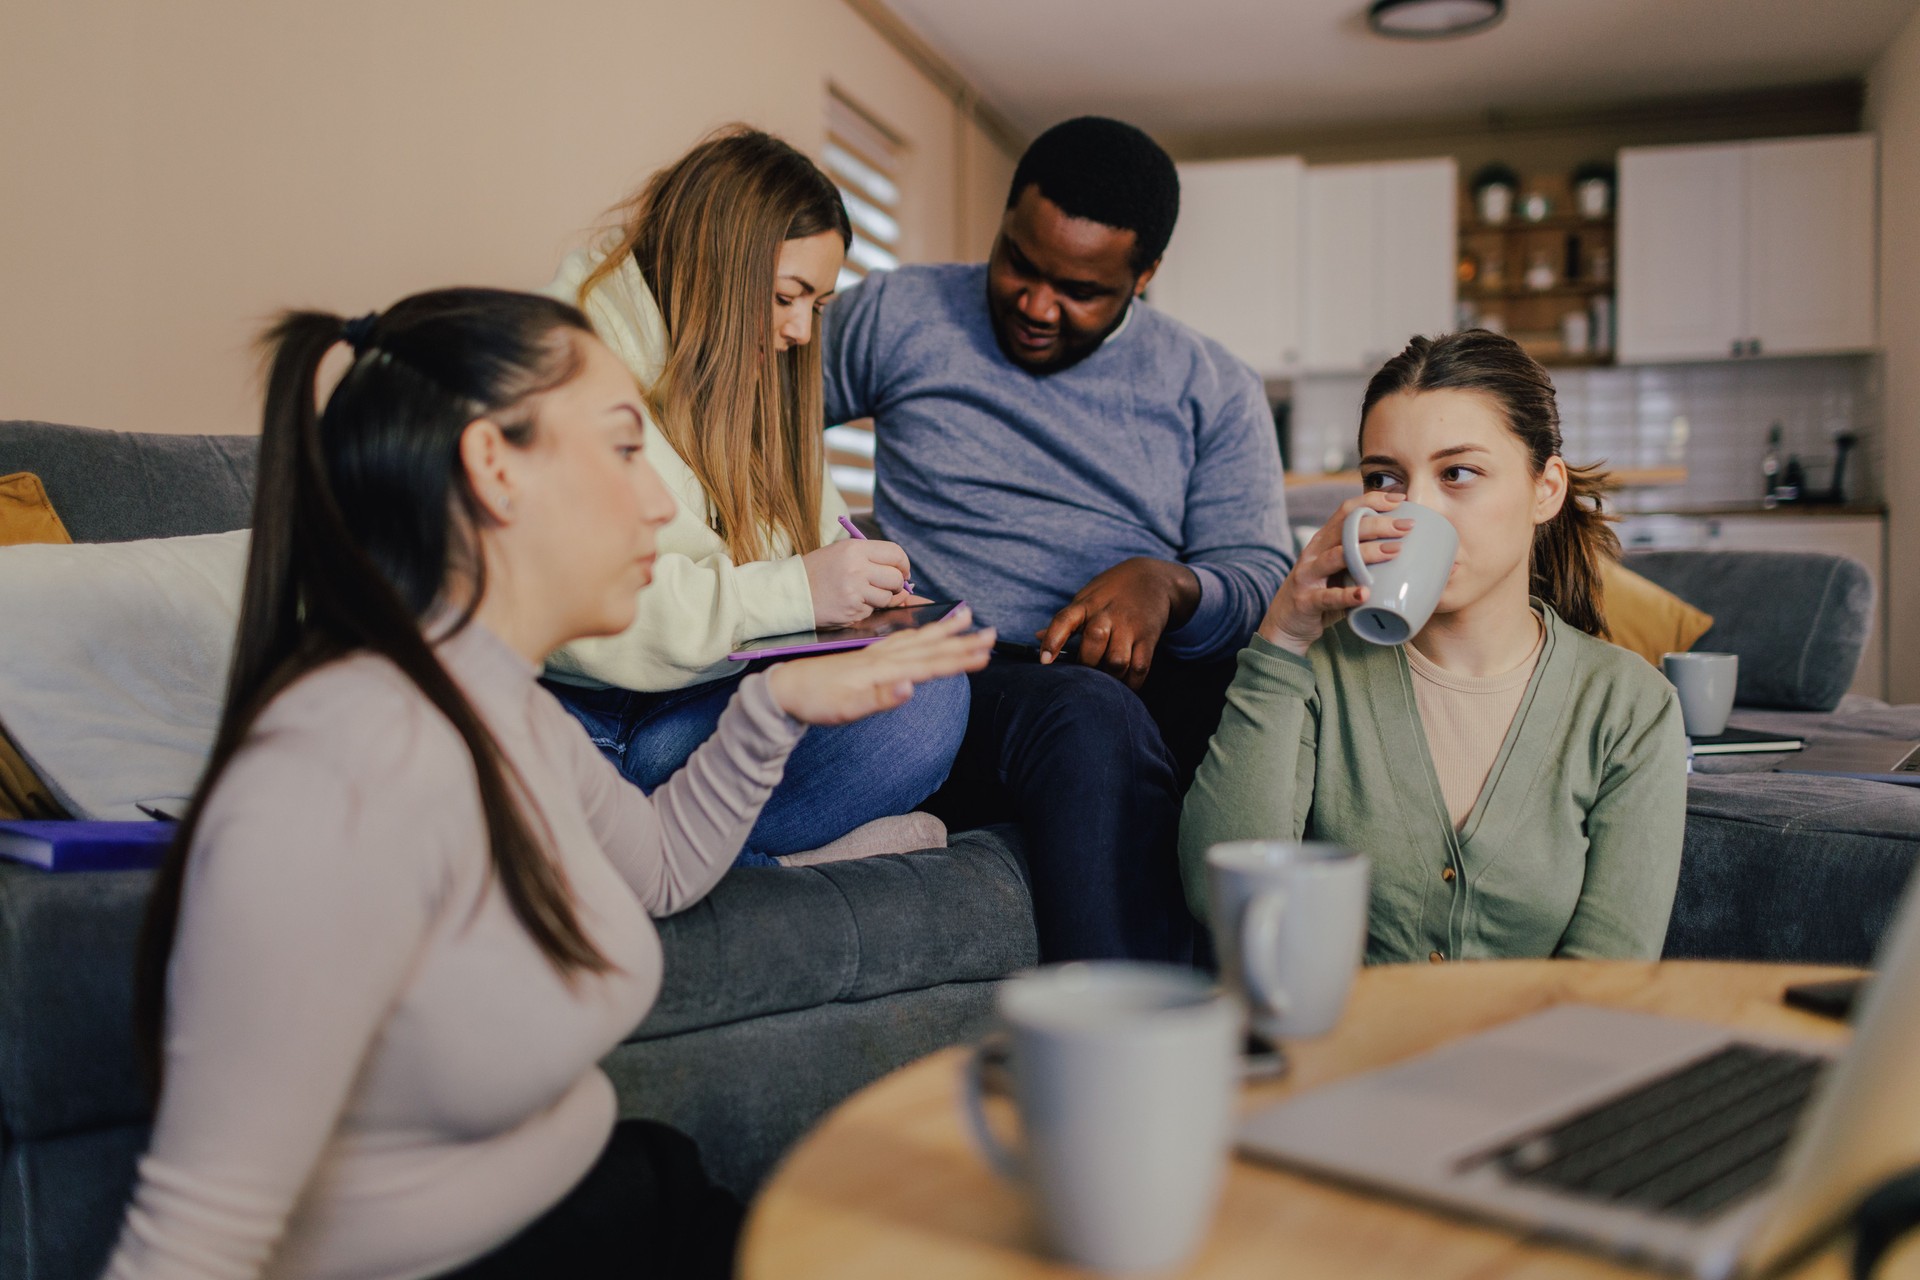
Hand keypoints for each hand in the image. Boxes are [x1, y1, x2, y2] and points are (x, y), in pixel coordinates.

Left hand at [765, 607, 994, 725]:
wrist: (786, 689)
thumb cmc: (816, 701)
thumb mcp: (846, 707)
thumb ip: (880, 698)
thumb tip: (910, 688)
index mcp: (882, 669)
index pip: (928, 664)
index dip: (958, 659)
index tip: (984, 654)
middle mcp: (883, 657)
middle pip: (929, 648)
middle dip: (962, 642)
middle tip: (990, 634)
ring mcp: (876, 655)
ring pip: (918, 640)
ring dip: (944, 632)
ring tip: (966, 618)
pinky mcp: (869, 656)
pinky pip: (904, 640)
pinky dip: (921, 633)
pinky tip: (927, 632)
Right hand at [803, 538, 914, 626]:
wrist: (790, 592)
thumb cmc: (818, 571)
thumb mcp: (841, 553)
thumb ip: (870, 559)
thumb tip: (903, 575)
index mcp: (855, 549)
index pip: (895, 553)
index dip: (903, 564)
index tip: (902, 572)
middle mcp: (857, 568)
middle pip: (896, 578)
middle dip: (897, 585)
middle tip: (887, 587)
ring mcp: (854, 590)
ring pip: (887, 597)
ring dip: (880, 599)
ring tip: (861, 594)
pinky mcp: (851, 610)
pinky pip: (871, 611)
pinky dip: (864, 609)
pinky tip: (848, 602)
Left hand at [1035, 557, 1201, 690]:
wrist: (1153, 577)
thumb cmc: (1111, 592)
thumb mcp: (1085, 598)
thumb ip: (1065, 621)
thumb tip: (1037, 637)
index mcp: (1086, 605)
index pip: (1064, 620)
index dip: (1053, 640)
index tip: (1044, 661)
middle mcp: (1108, 614)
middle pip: (1094, 641)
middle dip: (1086, 664)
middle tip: (1084, 675)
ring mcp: (1130, 627)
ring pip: (1117, 660)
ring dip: (1109, 677)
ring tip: (1105, 682)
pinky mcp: (1148, 638)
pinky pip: (1139, 667)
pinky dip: (1131, 683)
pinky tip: (1124, 684)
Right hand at [1256, 492, 1410, 656]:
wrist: (1286, 625)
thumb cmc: (1322, 594)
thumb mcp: (1340, 570)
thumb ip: (1361, 557)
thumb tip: (1405, 547)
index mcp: (1324, 540)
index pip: (1347, 510)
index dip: (1372, 500)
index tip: (1400, 499)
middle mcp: (1314, 552)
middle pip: (1346, 528)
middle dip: (1379, 524)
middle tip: (1406, 527)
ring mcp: (1307, 575)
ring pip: (1337, 556)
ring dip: (1368, 552)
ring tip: (1395, 552)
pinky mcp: (1305, 601)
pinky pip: (1327, 597)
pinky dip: (1347, 595)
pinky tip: (1365, 594)